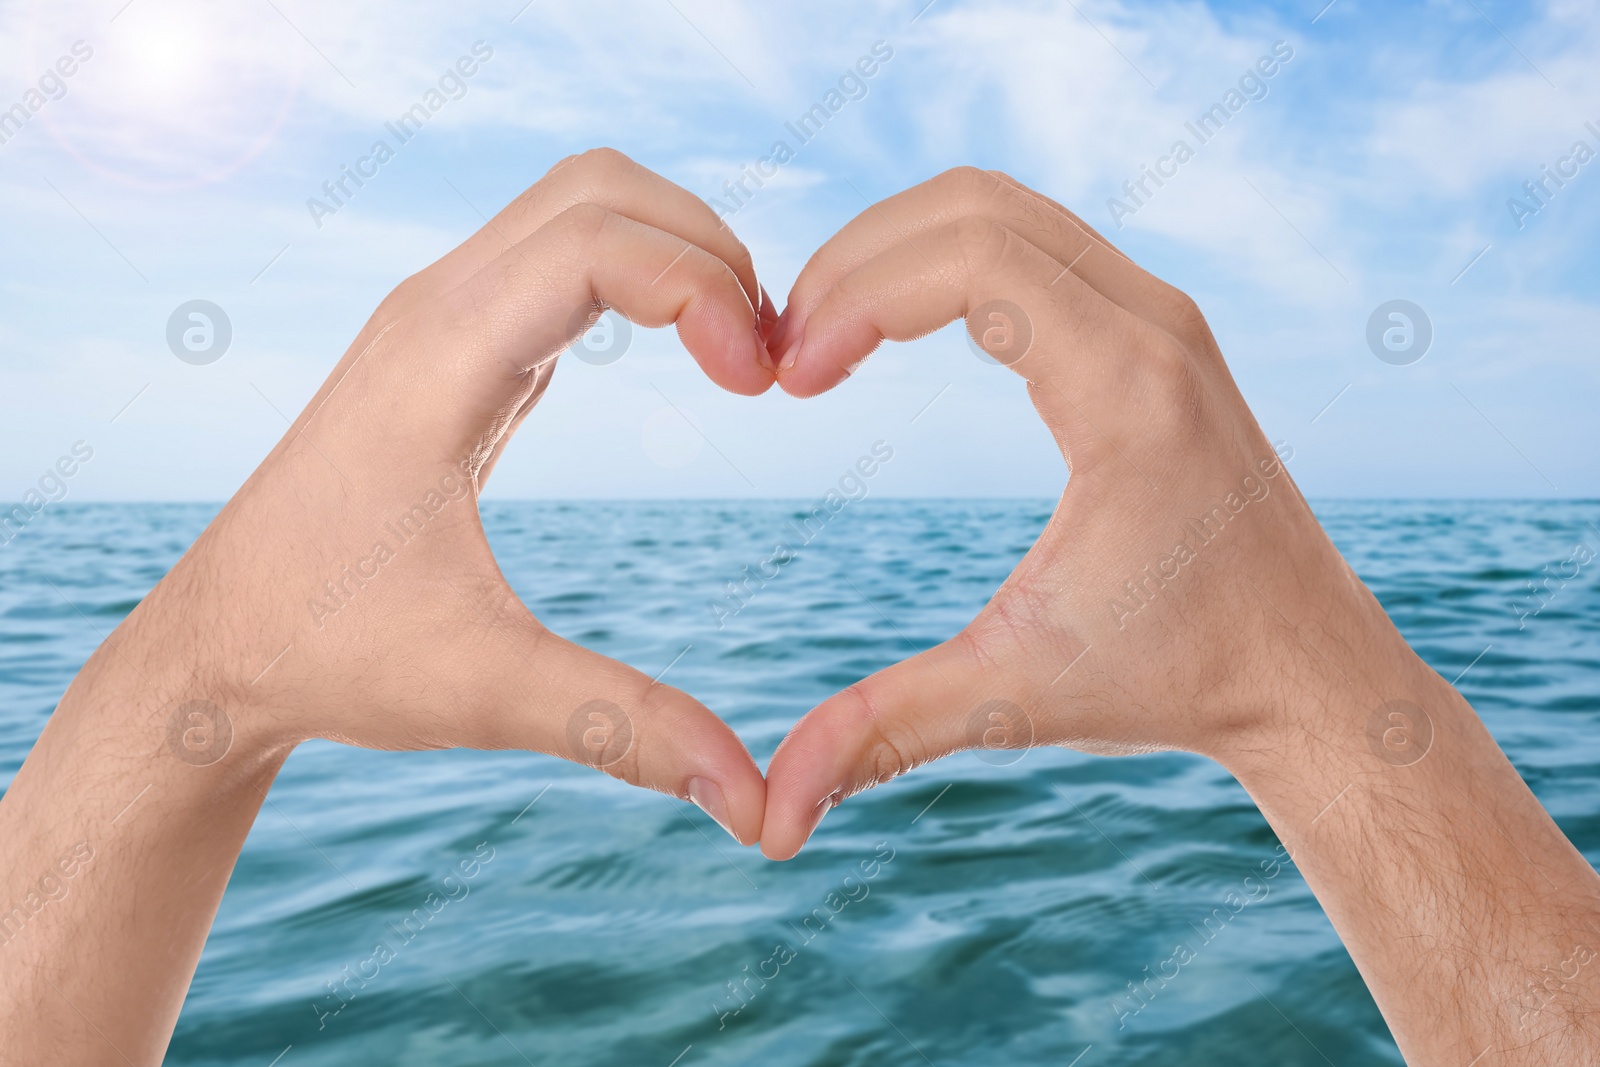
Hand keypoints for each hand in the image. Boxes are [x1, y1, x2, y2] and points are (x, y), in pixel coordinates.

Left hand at [0, 149, 777, 1061]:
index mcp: (439, 360)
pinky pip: (564, 258)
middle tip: (771, 359)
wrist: (219, 647)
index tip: (761, 385)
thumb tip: (756, 804)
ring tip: (745, 359)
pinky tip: (693, 360)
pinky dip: (646, 279)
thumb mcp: (486, 692)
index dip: (703, 287)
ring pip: (582, 206)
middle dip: (709, 247)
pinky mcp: (456, 346)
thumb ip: (627, 732)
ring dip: (680, 254)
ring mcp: (442, 318)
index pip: (597, 241)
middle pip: (600, 188)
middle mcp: (437, 310)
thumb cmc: (331, 656)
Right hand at [760, 165, 1360, 853]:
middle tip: (784, 344)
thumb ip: (887, 732)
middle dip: (856, 258)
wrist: (1306, 670)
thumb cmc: (1177, 678)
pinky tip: (892, 331)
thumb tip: (770, 818)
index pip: (969, 258)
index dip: (853, 296)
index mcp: (1127, 388)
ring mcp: (1163, 316)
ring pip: (1004, 210)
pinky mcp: (1157, 330)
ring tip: (822, 336)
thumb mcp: (1017, 695)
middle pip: (974, 207)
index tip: (791, 376)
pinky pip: (1034, 242)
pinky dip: (946, 261)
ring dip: (898, 252)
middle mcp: (1155, 324)